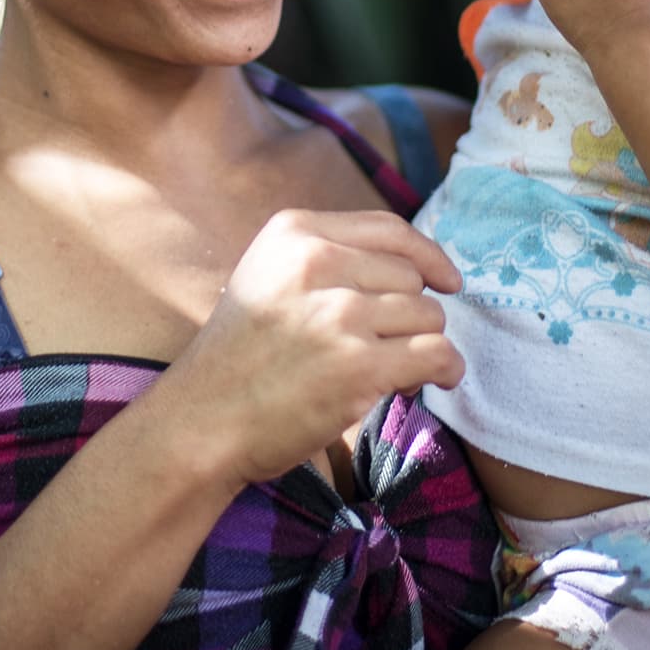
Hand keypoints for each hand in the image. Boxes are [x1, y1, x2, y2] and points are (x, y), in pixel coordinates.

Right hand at [174, 209, 464, 486]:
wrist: (203, 420)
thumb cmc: (238, 357)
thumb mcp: (268, 276)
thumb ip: (326, 259)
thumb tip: (412, 268)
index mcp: (295, 233)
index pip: (388, 229)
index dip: (427, 255)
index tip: (446, 280)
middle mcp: (317, 262)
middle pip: (411, 277)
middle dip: (412, 314)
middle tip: (388, 346)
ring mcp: (339, 314)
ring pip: (428, 315)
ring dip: (424, 345)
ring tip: (396, 368)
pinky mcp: (359, 364)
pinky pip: (436, 354)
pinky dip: (447, 369)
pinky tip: (436, 381)